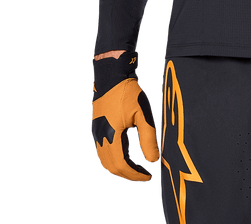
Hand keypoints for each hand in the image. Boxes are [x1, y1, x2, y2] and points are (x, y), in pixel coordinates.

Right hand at [91, 52, 159, 181]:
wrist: (111, 75)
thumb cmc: (128, 93)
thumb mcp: (142, 115)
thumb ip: (148, 138)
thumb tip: (153, 159)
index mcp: (111, 136)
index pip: (121, 166)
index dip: (135, 174)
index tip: (148, 175)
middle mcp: (100, 137)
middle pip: (111, 167)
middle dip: (128, 174)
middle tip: (143, 174)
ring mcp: (96, 133)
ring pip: (105, 160)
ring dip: (120, 167)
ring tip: (136, 167)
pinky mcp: (97, 128)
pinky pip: (103, 151)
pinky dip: (114, 158)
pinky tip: (126, 154)